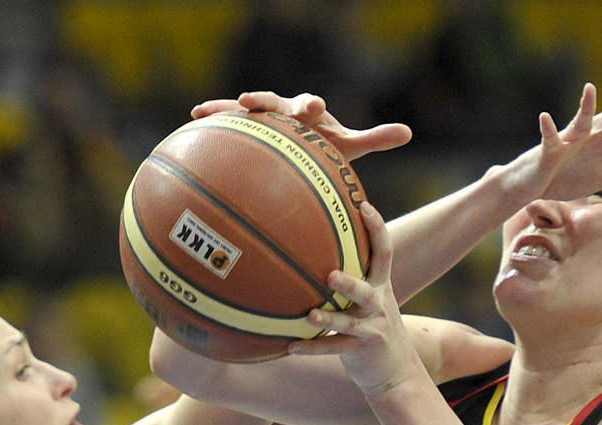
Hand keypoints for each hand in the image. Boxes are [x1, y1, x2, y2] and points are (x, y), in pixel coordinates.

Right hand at [192, 91, 411, 161]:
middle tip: (250, 100)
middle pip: (272, 101)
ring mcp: (262, 118)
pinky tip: (193, 119)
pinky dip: (212, 118)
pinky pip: (228, 123)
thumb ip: (374, 138)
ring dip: (226, 108)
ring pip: (244, 110)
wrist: (302, 145)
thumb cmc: (324, 147)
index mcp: (308, 111)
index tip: (311, 107)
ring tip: (206, 109)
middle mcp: (283, 109)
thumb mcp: (349, 147)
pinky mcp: (246, 128)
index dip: (309, 104)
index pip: (309, 104)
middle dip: (263, 101)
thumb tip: (408, 132)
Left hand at [287, 202, 423, 395]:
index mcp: (381, 287)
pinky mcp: (362, 350)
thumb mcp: (371, 301)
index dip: (377, 228)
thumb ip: (353, 279)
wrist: (398, 372)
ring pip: (348, 323)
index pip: (384, 252)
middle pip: (365, 290)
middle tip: (330, 276)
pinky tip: (290, 346)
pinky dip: (311, 347)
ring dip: (328, 319)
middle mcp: (379, 305)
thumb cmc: (374, 329)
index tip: (362, 205)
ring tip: (310, 316)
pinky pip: (333, 348)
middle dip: (349, 283)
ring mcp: (372, 329)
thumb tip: (319, 250)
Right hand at [501, 73, 601, 203]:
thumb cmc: (566, 177)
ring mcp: (569, 141)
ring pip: (581, 122)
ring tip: (590, 89)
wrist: (532, 186)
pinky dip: (547, 129)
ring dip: (585, 107)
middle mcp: (591, 134)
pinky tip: (545, 118)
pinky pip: (548, 139)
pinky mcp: (548, 151)